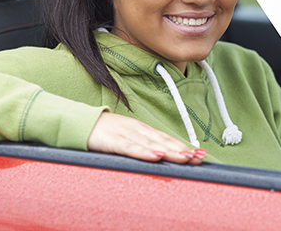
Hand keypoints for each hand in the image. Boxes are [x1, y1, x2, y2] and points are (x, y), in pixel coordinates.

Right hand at [87, 112, 205, 163]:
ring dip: (169, 151)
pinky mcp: (113, 141)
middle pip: (163, 141)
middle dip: (181, 150)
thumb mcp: (127, 138)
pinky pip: (131, 148)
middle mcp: (138, 130)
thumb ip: (143, 145)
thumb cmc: (105, 133)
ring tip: (184, 158)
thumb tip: (160, 156)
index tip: (199, 154)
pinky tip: (155, 156)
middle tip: (197, 158)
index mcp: (142, 130)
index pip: (167, 139)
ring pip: (151, 144)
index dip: (183, 146)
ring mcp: (126, 134)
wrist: (81, 123)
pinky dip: (144, 152)